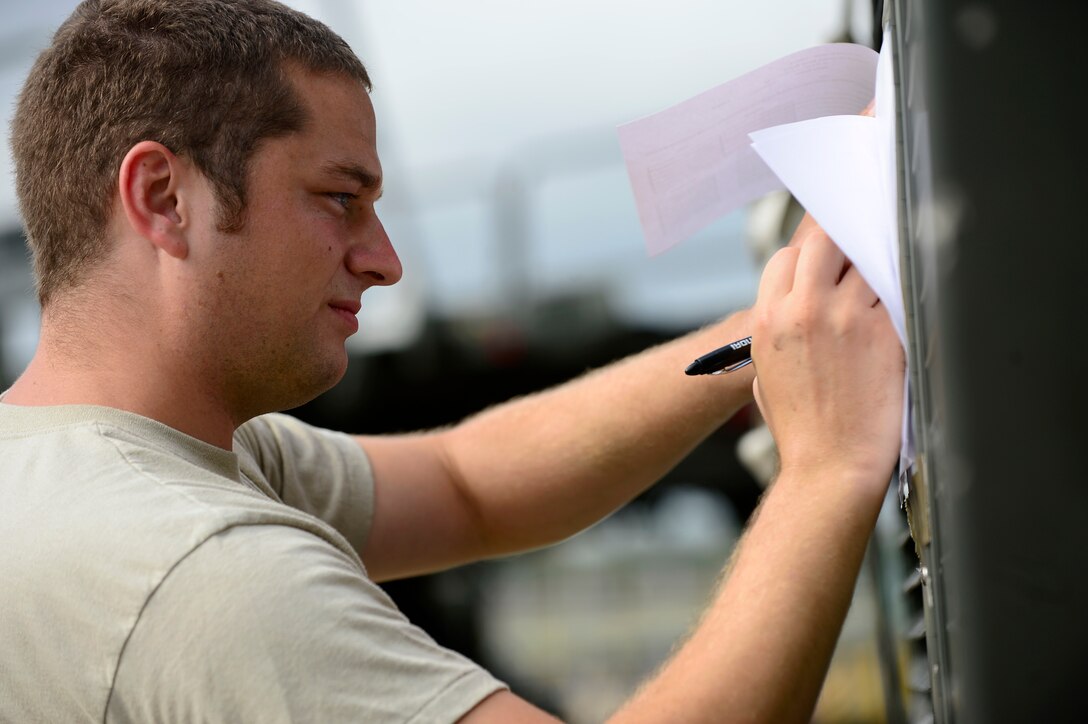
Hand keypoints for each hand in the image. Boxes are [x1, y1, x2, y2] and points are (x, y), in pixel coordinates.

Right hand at [750, 222, 902, 493]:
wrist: (831, 467)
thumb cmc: (801, 430)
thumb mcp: (766, 373)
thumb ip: (778, 330)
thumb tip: (798, 306)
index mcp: (768, 319)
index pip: (786, 257)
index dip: (807, 255)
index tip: (824, 258)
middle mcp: (803, 310)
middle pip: (823, 241)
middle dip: (840, 240)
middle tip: (857, 246)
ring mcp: (846, 317)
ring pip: (864, 259)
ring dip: (874, 262)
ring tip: (882, 274)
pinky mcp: (884, 332)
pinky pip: (896, 288)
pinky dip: (900, 287)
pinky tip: (903, 295)